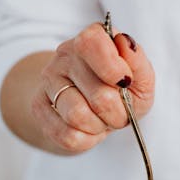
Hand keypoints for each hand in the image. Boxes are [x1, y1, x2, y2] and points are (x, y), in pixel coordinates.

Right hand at [31, 22, 154, 153]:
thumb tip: (125, 42)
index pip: (92, 44)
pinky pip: (66, 135)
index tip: (125, 83)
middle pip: (98, 95)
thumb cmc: (122, 91)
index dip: (113, 69)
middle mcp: (65, 55)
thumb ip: (138, 62)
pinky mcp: (39, 106)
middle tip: (120, 112)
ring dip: (99, 126)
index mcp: (92, 39)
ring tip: (103, 120)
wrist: (96, 109)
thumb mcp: (141, 77)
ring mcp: (49, 80)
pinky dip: (86, 140)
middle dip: (118, 113)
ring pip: (77, 116)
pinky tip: (89, 129)